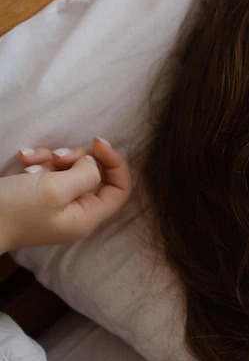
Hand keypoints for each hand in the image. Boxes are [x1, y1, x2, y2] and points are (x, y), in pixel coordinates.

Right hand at [0, 137, 130, 253]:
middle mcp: (76, 211)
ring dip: (54, 157)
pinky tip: (23, 159)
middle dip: (78, 158)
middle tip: (59, 157)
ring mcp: (57, 202)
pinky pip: (49, 170)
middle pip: (95, 174)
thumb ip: (86, 175)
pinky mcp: (38, 193)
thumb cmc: (15, 209)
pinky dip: (39, 160)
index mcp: (87, 217)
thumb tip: (93, 164)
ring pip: (71, 168)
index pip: (120, 189)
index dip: (116, 163)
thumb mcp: (56, 190)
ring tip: (31, 160)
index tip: (98, 143)